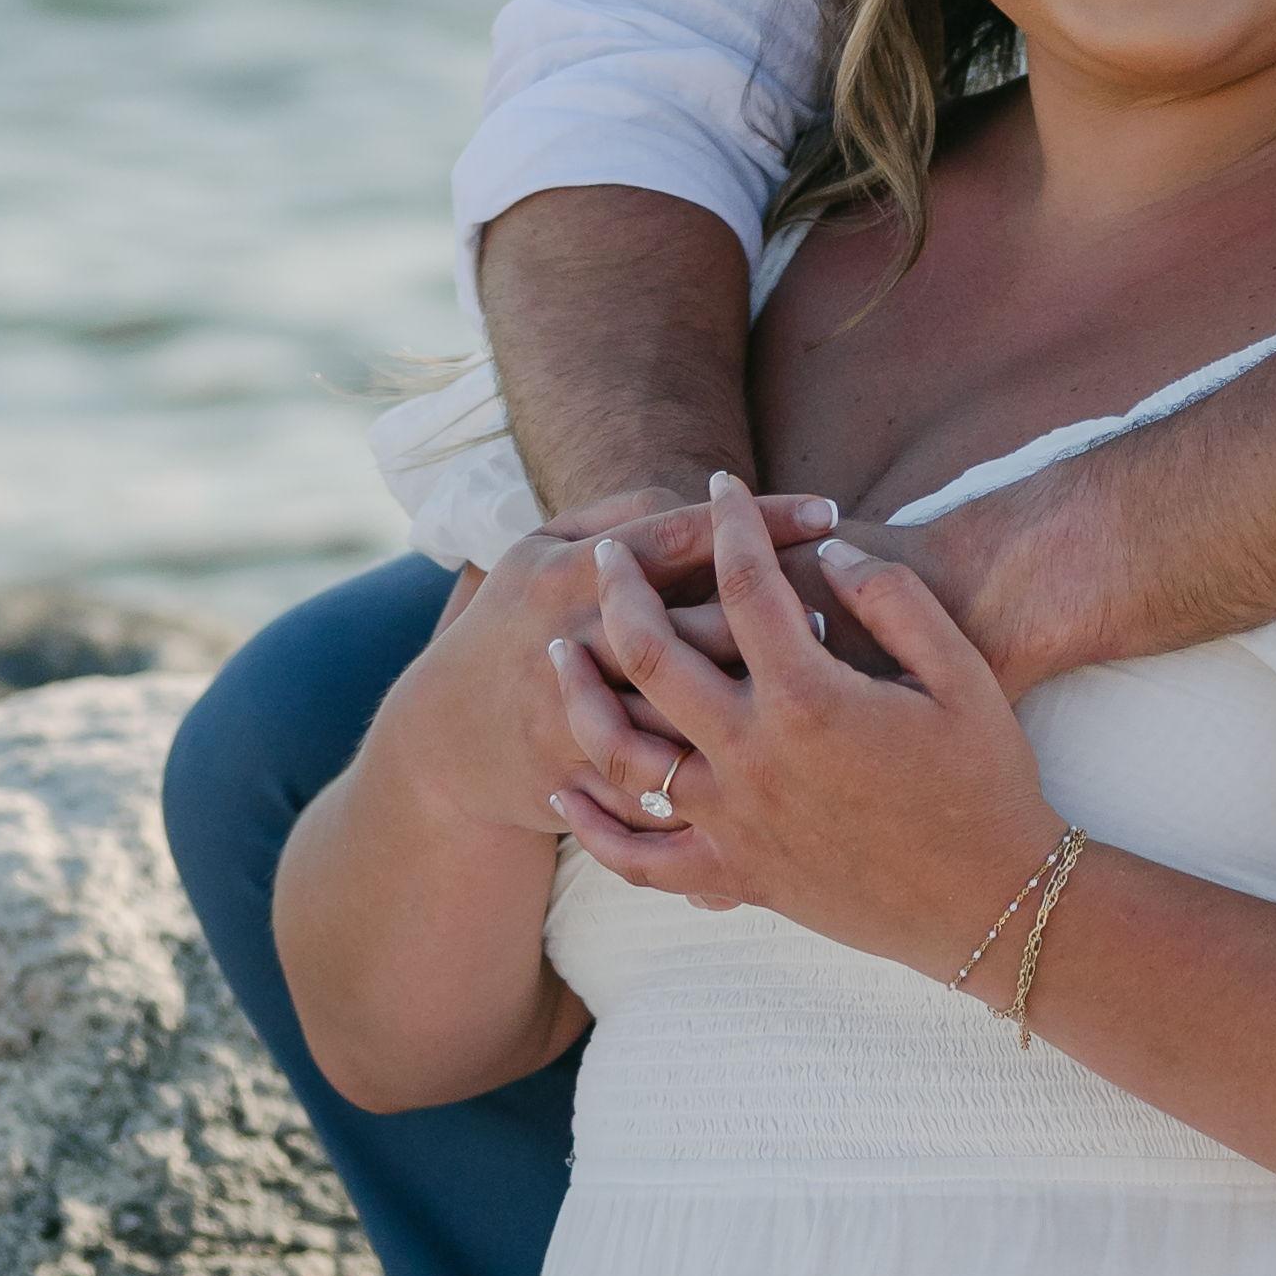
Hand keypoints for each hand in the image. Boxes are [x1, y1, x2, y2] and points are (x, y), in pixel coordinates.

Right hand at [507, 483, 840, 836]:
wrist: (441, 742)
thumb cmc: (514, 624)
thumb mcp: (540, 551)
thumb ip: (619, 514)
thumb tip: (701, 497)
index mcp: (568, 575)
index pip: (681, 536)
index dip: (758, 519)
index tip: (827, 510)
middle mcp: (573, 640)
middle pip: (692, 624)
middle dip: (770, 616)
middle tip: (834, 610)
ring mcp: (576, 716)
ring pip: (686, 707)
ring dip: (754, 694)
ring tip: (816, 677)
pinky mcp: (583, 778)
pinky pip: (663, 777)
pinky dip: (721, 773)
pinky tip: (779, 762)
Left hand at [561, 482, 1061, 968]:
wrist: (991, 902)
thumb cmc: (987, 780)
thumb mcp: (960, 673)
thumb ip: (893, 600)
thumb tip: (827, 552)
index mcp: (811, 699)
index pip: (747, 585)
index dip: (731, 523)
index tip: (721, 484)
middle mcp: (756, 758)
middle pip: (652, 657)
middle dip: (621, 592)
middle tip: (608, 557)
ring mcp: (736, 822)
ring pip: (622, 753)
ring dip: (581, 695)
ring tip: (561, 653)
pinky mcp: (735, 876)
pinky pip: (640, 859)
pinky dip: (592, 827)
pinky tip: (565, 791)